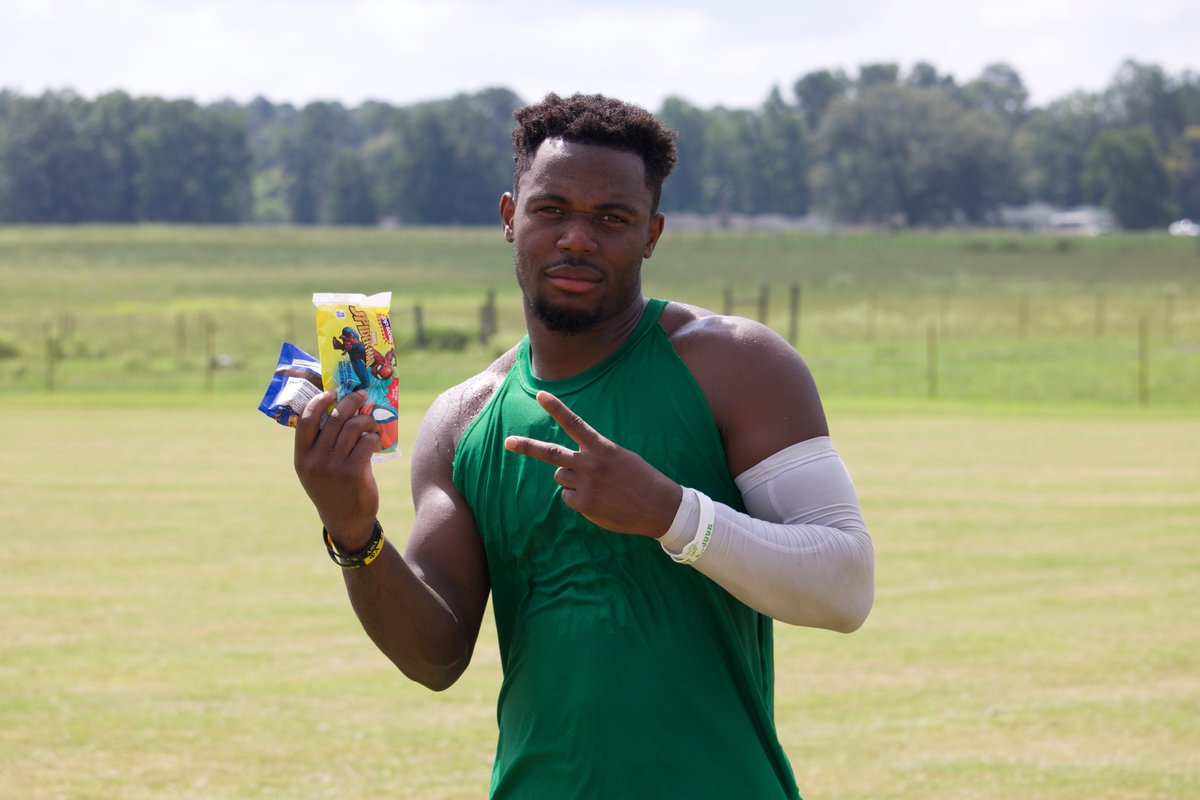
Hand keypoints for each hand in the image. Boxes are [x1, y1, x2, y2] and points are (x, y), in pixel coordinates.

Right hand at [294, 389, 380, 549]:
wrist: (346, 521)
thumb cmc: (332, 490)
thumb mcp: (314, 471)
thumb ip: (318, 446)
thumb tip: (336, 409)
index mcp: (301, 458)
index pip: (305, 419)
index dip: (319, 401)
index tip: (332, 392)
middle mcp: (315, 461)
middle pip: (334, 418)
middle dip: (351, 402)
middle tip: (361, 395)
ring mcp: (334, 466)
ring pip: (353, 427)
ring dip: (367, 419)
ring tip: (372, 422)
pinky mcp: (354, 472)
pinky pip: (367, 441)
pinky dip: (373, 437)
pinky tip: (375, 441)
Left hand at [504, 391, 681, 537]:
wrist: (660, 506)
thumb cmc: (641, 478)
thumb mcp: (620, 457)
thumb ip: (593, 456)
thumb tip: (566, 466)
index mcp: (602, 447)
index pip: (575, 423)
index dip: (556, 408)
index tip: (540, 395)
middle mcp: (591, 464)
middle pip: (551, 453)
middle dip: (527, 447)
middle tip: (508, 442)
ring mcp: (587, 485)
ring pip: (560, 477)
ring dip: (571, 479)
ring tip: (596, 485)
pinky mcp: (585, 505)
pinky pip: (568, 498)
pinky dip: (578, 498)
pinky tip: (599, 500)